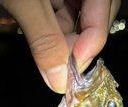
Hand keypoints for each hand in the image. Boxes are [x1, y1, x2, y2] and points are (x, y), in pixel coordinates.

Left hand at [0, 0, 119, 92]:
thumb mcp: (23, 0)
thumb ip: (43, 38)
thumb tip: (58, 78)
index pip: (104, 2)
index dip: (95, 36)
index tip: (77, 63)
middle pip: (97, 10)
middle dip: (83, 41)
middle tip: (66, 66)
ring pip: (80, 16)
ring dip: (68, 41)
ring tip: (52, 59)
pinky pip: (62, 14)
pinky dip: (55, 33)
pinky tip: (45, 46)